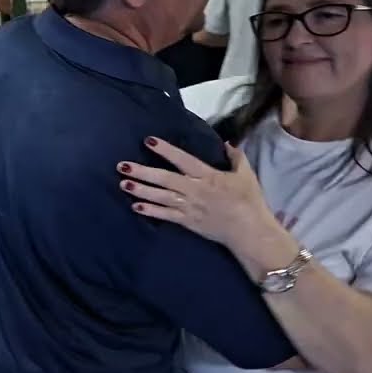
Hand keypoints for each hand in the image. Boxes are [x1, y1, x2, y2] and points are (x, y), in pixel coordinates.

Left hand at [117, 138, 278, 248]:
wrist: (249, 231)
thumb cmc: (249, 201)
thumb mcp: (246, 175)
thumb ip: (236, 157)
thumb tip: (227, 143)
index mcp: (208, 176)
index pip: (183, 160)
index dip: (166, 150)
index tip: (149, 141)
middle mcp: (195, 190)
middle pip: (165, 179)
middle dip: (142, 172)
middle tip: (122, 165)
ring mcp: (189, 207)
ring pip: (161, 197)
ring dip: (141, 190)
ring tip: (123, 183)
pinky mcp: (187, 221)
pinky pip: (165, 215)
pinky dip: (150, 211)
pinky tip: (135, 206)